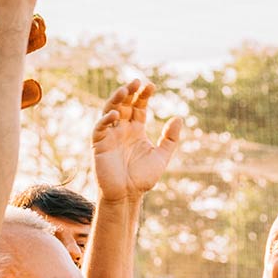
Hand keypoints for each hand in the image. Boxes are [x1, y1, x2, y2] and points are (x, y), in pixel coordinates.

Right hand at [92, 80, 180, 200]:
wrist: (127, 195)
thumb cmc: (143, 178)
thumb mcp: (162, 156)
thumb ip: (170, 139)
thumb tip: (178, 117)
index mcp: (136, 130)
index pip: (139, 107)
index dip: (143, 95)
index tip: (151, 85)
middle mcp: (122, 129)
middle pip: (124, 105)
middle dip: (130, 92)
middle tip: (137, 81)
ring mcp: (110, 135)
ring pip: (110, 111)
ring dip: (116, 99)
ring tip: (125, 90)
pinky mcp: (99, 145)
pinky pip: (100, 128)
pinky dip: (105, 120)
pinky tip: (115, 115)